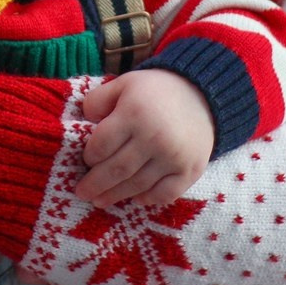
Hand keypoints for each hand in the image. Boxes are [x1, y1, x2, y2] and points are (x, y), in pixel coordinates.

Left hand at [75, 70, 214, 207]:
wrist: (204, 94)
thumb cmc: (156, 90)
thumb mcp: (124, 83)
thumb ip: (99, 99)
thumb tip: (85, 120)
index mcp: (134, 113)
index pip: (102, 145)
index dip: (89, 157)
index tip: (85, 161)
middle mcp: (154, 137)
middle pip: (117, 170)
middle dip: (95, 184)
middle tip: (82, 193)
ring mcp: (174, 157)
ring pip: (138, 185)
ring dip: (116, 196)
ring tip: (100, 201)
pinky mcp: (190, 171)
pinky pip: (165, 193)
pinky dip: (148, 199)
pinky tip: (135, 199)